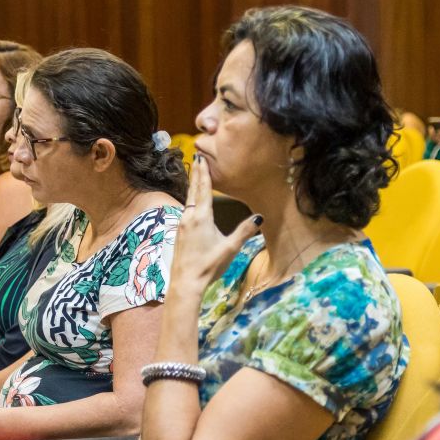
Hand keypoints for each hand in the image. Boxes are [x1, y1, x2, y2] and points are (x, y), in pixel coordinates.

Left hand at [172, 155, 260, 290]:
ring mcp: (182, 224)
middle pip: (194, 190)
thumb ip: (244, 231)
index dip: (204, 173)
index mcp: (201, 217)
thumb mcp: (230, 248)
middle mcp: (189, 216)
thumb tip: (260, 217)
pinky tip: (192, 202)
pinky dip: (190, 199)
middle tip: (197, 158)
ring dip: (193, 186)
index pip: (204, 189)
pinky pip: (186, 209)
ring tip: (195, 175)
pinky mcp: (179, 232)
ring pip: (189, 200)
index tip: (201, 158)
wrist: (185, 281)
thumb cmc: (209, 265)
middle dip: (197, 174)